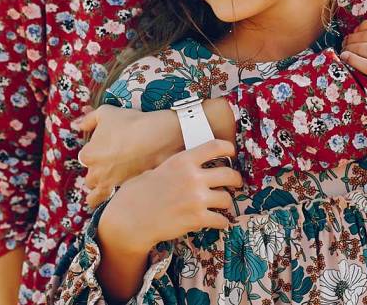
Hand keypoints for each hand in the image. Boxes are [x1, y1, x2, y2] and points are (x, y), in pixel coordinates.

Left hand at [74, 105, 182, 207]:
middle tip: (106, 167)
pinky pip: (116, 199)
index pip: (85, 157)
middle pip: (90, 179)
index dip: (94, 152)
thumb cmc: (128, 123)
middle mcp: (96, 172)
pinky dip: (115, 200)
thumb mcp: (105, 113)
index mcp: (88, 155)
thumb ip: (88, 120)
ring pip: (97, 195)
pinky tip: (120, 199)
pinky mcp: (127, 189)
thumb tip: (77, 125)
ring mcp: (112, 183)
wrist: (154, 138)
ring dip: (97, 194)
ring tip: (99, 195)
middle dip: (96, 174)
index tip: (103, 147)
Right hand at [98, 139, 242, 253]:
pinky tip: (218, 221)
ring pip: (227, 199)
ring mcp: (197, 199)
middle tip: (235, 183)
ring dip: (226, 203)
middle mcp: (193, 177)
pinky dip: (222, 221)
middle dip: (236, 179)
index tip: (231, 153)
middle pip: (229, 174)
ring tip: (220, 205)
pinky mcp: (197, 219)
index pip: (215, 146)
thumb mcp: (156, 170)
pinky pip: (222, 220)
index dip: (228, 148)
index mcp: (183, 161)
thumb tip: (190, 164)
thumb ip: (177, 167)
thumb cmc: (138, 194)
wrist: (131, 219)